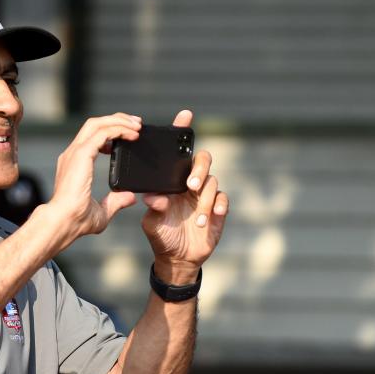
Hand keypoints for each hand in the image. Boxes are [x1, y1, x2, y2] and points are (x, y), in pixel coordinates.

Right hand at [45, 113, 142, 248]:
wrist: (63, 222)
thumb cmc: (76, 221)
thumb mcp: (102, 211)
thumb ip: (115, 202)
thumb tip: (130, 198)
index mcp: (75, 164)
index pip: (92, 137)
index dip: (110, 131)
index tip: (128, 134)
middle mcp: (73, 154)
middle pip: (95, 124)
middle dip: (117, 119)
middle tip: (137, 123)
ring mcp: (75, 152)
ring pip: (98, 123)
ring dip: (120, 120)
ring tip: (137, 125)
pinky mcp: (82, 154)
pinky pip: (103, 132)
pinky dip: (119, 129)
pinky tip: (133, 134)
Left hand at [141, 110, 227, 281]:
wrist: (177, 258)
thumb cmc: (161, 236)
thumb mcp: (151, 224)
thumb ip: (153, 210)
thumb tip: (153, 198)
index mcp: (172, 181)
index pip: (177, 153)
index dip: (182, 133)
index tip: (185, 115)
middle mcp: (190, 184)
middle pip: (202, 160)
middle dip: (198, 169)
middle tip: (190, 186)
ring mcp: (205, 195)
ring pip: (212, 182)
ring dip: (205, 199)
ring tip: (196, 219)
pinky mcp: (218, 209)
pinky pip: (223, 199)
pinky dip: (218, 206)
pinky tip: (210, 216)